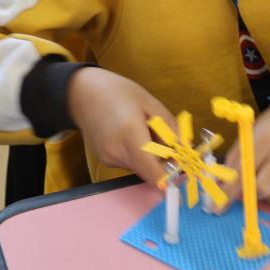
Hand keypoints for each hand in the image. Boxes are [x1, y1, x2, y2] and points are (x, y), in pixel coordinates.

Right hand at [66, 68, 174, 186]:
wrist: (82, 93)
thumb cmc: (118, 92)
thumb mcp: (151, 104)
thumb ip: (172, 129)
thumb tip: (187, 149)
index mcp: (130, 133)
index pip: (154, 172)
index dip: (172, 177)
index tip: (184, 169)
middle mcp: (117, 151)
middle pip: (150, 172)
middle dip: (165, 164)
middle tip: (172, 145)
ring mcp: (108, 158)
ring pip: (141, 169)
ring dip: (152, 158)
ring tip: (147, 133)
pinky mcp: (105, 160)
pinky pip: (130, 163)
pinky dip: (139, 155)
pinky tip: (133, 136)